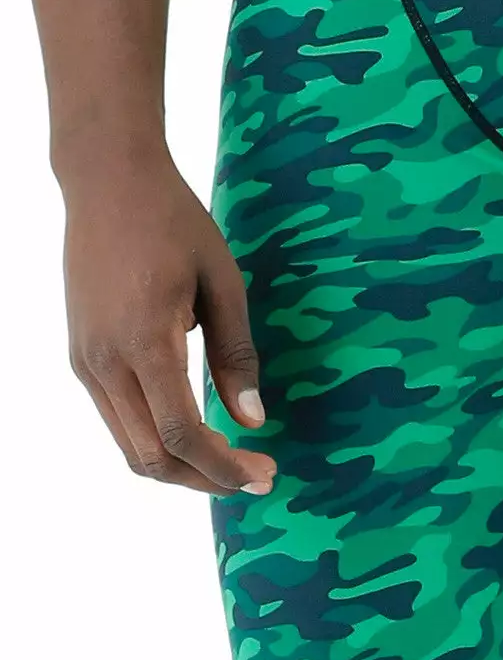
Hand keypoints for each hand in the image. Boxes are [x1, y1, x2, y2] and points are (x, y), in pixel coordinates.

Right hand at [63, 154, 275, 494]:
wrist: (108, 181)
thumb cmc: (174, 222)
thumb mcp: (223, 282)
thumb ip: (236, 354)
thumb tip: (254, 420)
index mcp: (144, 342)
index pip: (180, 434)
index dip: (223, 466)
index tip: (264, 473)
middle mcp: (104, 362)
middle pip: (150, 456)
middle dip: (205, 478)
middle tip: (257, 476)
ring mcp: (85, 361)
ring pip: (129, 445)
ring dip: (181, 465)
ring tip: (232, 461)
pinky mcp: (82, 355)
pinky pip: (118, 418)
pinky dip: (156, 439)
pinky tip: (197, 431)